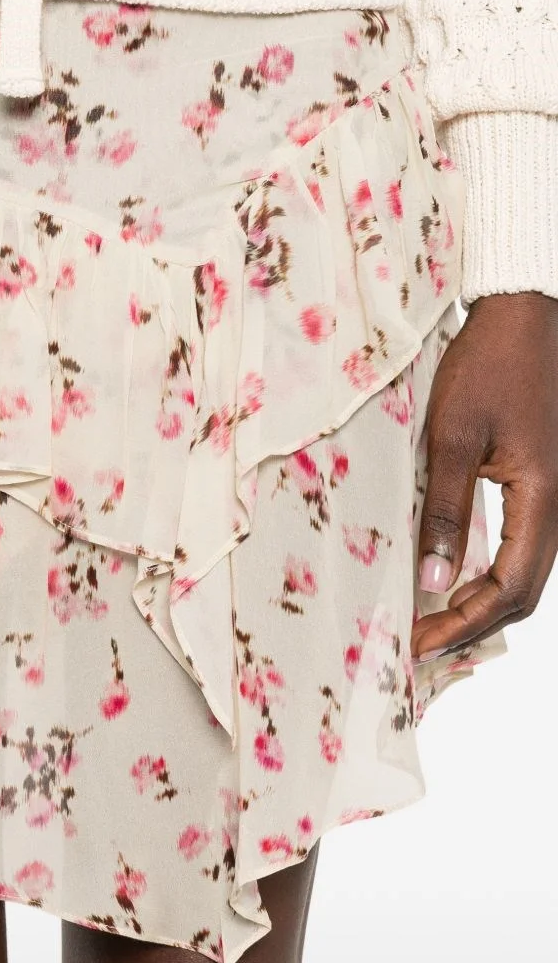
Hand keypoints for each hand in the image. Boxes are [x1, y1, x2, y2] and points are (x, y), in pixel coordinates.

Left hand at [411, 291, 557, 661]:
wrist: (522, 317)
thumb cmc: (487, 367)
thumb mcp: (452, 437)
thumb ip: (444, 510)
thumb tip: (434, 582)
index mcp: (543, 500)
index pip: (510, 590)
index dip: (463, 625)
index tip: (419, 644)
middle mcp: (556, 507)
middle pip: (521, 593)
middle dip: (470, 625)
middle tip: (418, 644)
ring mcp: (551, 498)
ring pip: (523, 574)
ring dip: (478, 604)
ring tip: (429, 621)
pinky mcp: (538, 485)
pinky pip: (519, 548)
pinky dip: (487, 575)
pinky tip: (452, 578)